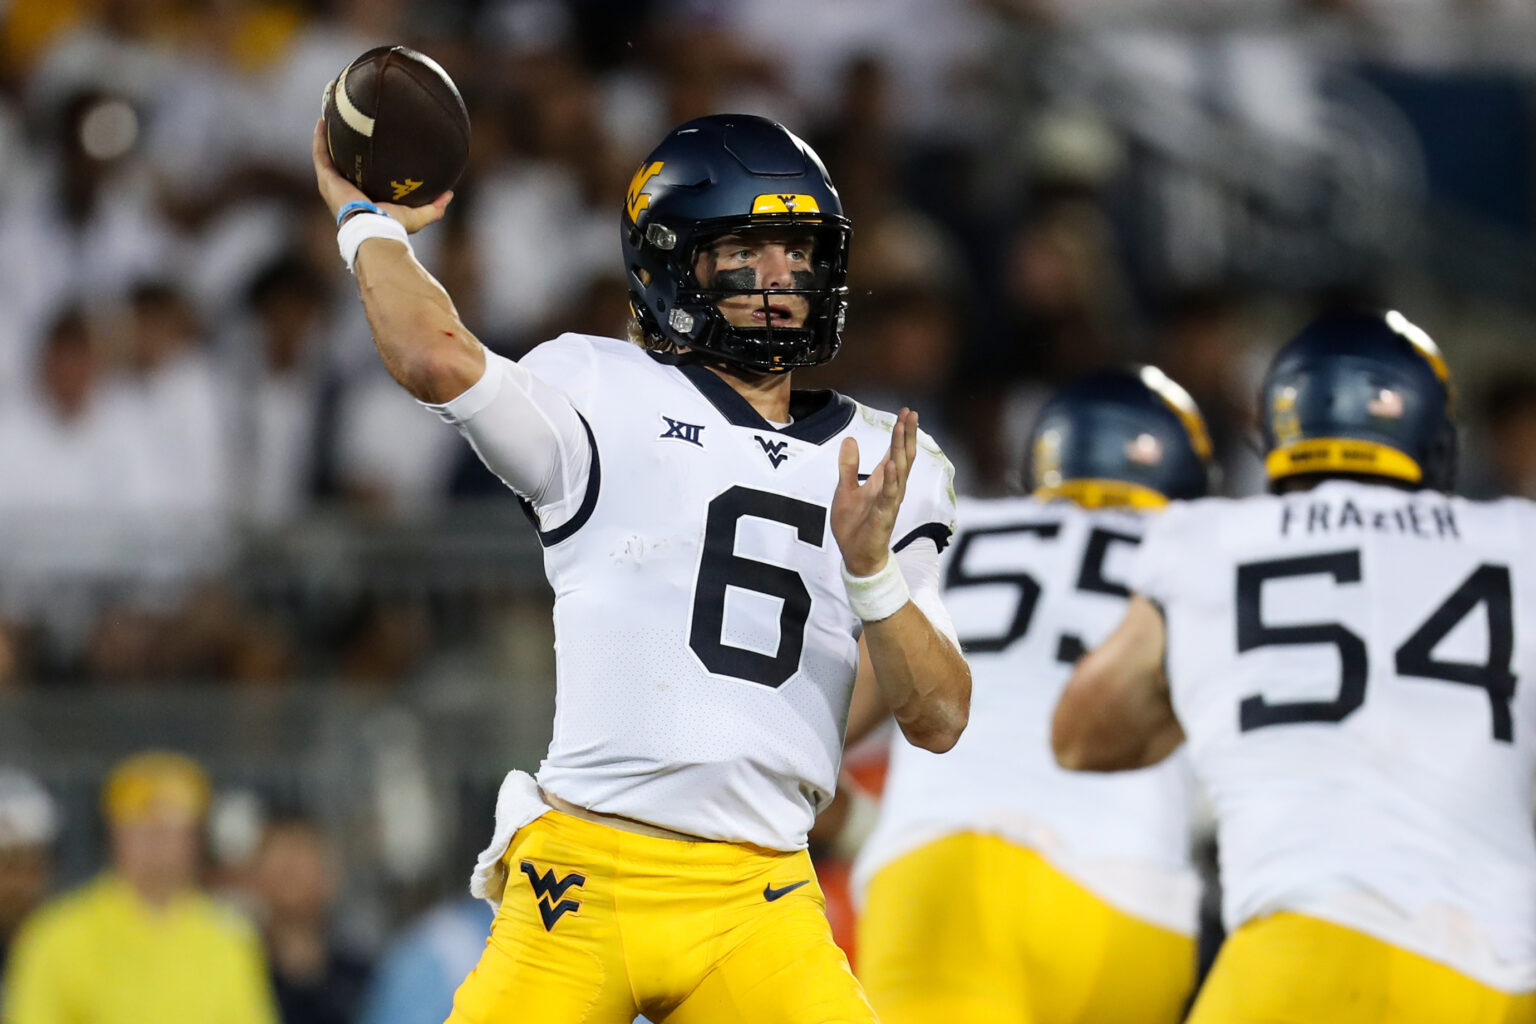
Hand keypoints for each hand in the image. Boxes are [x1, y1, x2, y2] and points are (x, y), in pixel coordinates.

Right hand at [311, 116, 451, 232]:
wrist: (375, 229)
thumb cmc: (394, 226)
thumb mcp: (417, 215)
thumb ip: (434, 206)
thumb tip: (449, 194)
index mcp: (362, 197)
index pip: (361, 176)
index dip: (362, 161)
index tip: (369, 144)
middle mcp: (345, 190)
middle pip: (341, 163)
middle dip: (342, 145)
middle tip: (348, 124)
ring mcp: (333, 185)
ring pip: (326, 156)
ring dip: (326, 137)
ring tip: (331, 115)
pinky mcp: (327, 180)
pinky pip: (320, 155)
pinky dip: (319, 138)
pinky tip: (323, 120)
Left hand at [832, 408, 917, 576]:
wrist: (856, 556)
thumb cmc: (854, 525)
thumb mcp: (845, 489)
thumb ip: (849, 466)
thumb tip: (850, 439)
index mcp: (883, 481)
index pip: (895, 452)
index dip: (900, 433)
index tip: (905, 412)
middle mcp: (891, 488)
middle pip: (903, 456)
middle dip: (905, 434)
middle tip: (910, 413)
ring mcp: (890, 501)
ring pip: (899, 471)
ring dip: (900, 449)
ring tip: (902, 428)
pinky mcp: (884, 515)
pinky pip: (889, 495)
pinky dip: (890, 478)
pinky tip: (890, 463)